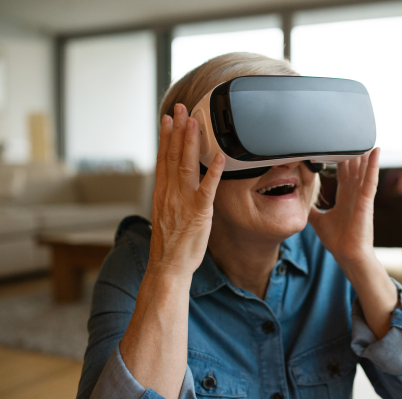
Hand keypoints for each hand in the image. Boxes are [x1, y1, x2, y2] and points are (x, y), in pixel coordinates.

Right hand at [148, 103, 224, 278]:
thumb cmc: (170, 244)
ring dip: (190, 141)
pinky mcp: (199, 212)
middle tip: (181, 108)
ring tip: (194, 121)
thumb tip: (175, 182)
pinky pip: (207, 187)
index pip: (162, 158)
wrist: (168, 266)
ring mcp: (183, 201)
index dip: (165, 136)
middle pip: (172, 154)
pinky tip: (219, 156)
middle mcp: (169, 192)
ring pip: (186, 164)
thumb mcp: (165, 214)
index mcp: (162, 193)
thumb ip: (170, 195)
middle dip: (177, 129)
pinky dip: (213, 171)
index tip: (167, 119)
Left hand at [309, 148, 379, 269]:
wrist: (347, 255)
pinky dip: (374, 165)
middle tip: (349, 134)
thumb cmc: (338, 241)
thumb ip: (312, 210)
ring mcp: (362, 197)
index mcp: (345, 198)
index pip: (343, 174)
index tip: (336, 147)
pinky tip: (375, 151)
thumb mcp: (319, 220)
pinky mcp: (366, 201)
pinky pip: (371, 180)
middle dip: (352, 152)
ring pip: (363, 170)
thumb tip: (300, 203)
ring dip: (364, 154)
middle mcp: (355, 195)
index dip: (340, 160)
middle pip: (354, 168)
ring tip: (364, 136)